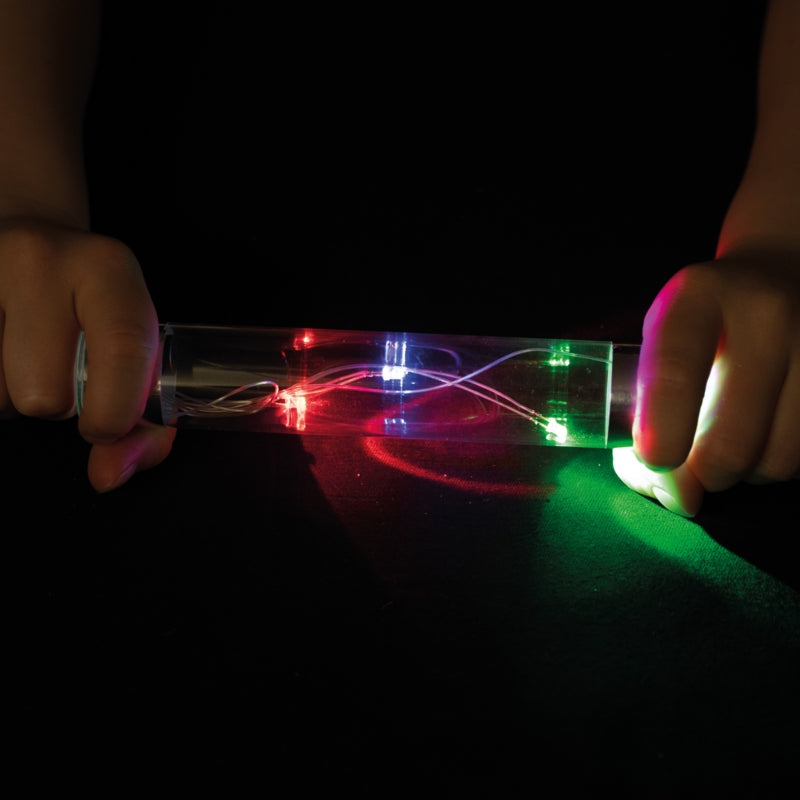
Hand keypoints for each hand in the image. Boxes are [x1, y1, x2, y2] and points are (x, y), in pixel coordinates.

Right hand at [0, 219, 174, 490]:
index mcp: (109, 272)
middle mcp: (42, 261)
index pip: (123, 351)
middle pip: (41, 393)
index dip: (114, 412)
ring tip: (27, 357)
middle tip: (62, 372)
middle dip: (55, 404)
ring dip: (11, 396)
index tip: (104, 427)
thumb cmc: (96, 311)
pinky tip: (1, 357)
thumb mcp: (138, 350)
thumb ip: (143, 427)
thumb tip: (107, 476)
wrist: (32, 236)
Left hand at [614, 253, 799, 515]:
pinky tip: (771, 433)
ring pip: (777, 460)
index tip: (654, 459)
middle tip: (694, 464)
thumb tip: (678, 496)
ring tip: (736, 438)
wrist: (785, 274)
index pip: (673, 372)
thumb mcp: (658, 342)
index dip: (660, 429)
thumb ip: (644, 414)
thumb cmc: (703, 324)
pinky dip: (783, 465)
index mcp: (696, 299)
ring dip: (747, 472)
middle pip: (730, 440)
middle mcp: (765, 316)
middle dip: (703, 473)